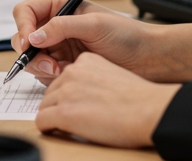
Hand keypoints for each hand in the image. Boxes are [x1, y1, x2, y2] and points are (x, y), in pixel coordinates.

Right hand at [11, 0, 147, 83]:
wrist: (146, 60)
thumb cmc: (127, 35)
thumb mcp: (94, 25)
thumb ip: (62, 27)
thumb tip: (34, 36)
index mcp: (61, 6)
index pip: (26, 11)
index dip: (22, 26)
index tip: (28, 43)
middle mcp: (56, 26)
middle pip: (23, 37)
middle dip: (31, 52)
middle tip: (48, 64)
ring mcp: (58, 47)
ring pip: (31, 58)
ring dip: (41, 67)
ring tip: (61, 70)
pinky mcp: (63, 66)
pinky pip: (43, 73)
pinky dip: (50, 76)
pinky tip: (68, 74)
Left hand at [36, 52, 179, 147]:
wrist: (148, 110)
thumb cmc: (139, 98)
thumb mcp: (112, 75)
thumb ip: (94, 77)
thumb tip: (85, 92)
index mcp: (86, 61)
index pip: (64, 77)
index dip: (67, 93)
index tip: (76, 103)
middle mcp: (72, 72)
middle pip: (51, 91)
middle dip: (58, 105)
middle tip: (74, 118)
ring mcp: (66, 91)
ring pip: (45, 106)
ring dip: (54, 117)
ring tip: (72, 126)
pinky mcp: (63, 112)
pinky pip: (42, 121)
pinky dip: (49, 128)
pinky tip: (61, 131)